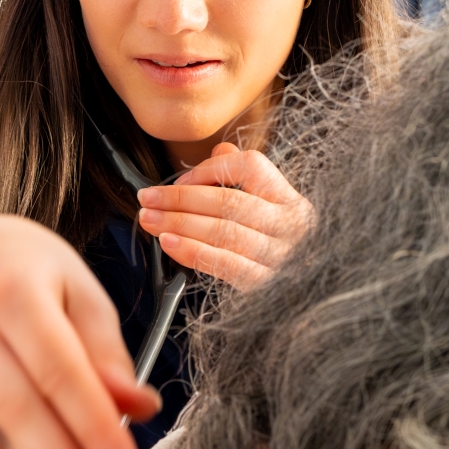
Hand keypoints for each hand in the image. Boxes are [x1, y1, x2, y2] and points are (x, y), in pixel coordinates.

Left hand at [136, 144, 312, 290]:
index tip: (180, 179)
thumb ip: (245, 179)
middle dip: (180, 199)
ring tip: (150, 220)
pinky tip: (169, 243)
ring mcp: (281, 257)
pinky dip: (193, 251)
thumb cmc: (276, 248)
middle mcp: (291, 226)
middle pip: (230, 202)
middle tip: (148, 198)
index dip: (211, 169)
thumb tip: (220, 150)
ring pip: (223, 232)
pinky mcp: (265, 285)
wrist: (300, 298)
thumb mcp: (270, 211)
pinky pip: (225, 264)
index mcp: (290, 201)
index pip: (252, 167)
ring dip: (179, 224)